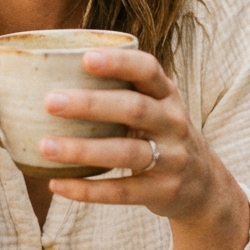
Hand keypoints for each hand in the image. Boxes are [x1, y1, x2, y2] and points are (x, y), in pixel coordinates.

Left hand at [39, 49, 237, 221]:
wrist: (204, 186)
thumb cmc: (161, 134)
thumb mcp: (155, 106)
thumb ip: (121, 89)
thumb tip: (53, 69)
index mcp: (167, 95)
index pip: (148, 70)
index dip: (119, 63)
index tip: (85, 58)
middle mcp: (173, 123)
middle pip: (134, 109)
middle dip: (91, 105)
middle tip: (50, 102)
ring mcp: (170, 159)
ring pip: (126, 153)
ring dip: (83, 150)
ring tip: (46, 146)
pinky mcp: (162, 192)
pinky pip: (121, 191)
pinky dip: (87, 190)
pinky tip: (56, 184)